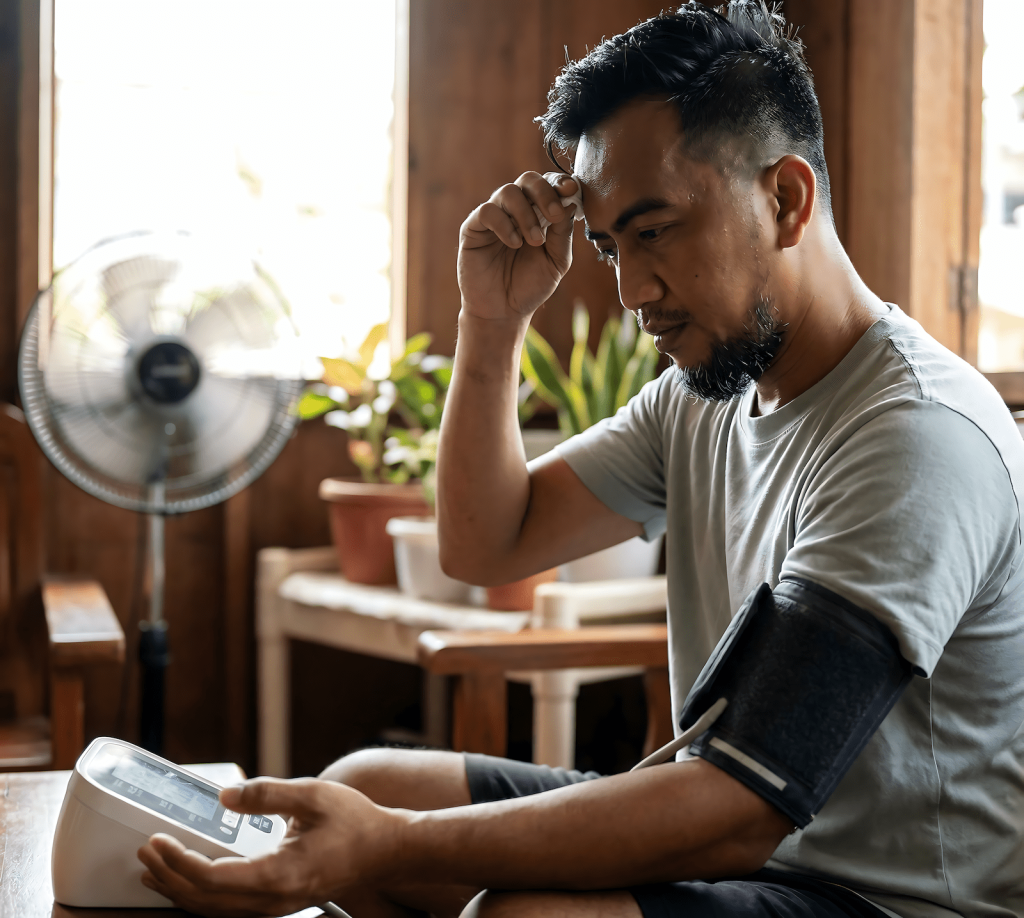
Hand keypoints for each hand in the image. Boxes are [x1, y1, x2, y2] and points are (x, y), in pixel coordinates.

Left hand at [137, 777, 402, 916]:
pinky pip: (229, 909)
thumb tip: (225, 795)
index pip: (212, 879)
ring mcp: (276, 907)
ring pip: (215, 911)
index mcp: (280, 874)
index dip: (178, 863)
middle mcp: (274, 900)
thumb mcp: (314, 796)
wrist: (384, 851)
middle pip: (206, 902)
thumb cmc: (355, 823)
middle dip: (170, 878)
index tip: (157, 842)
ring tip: (155, 871)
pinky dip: (202, 897)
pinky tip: (192, 882)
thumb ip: (268, 794)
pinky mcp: (278, 903)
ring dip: (181, 892)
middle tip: (146, 853)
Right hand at [457, 172, 577, 321]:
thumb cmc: (530, 286)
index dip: (560, 183)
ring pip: (508, 191)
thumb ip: (563, 233)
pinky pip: (487, 211)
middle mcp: (516, 211)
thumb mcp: (557, 261)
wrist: (504, 313)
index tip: (572, 191)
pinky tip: (514, 244)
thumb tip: (570, 201)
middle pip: (528, 180)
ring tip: (534, 241)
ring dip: (526, 215)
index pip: (549, 186)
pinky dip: (505, 225)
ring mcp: (494, 218)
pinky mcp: (473, 229)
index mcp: (539, 214)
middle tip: (554, 216)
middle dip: (545, 193)